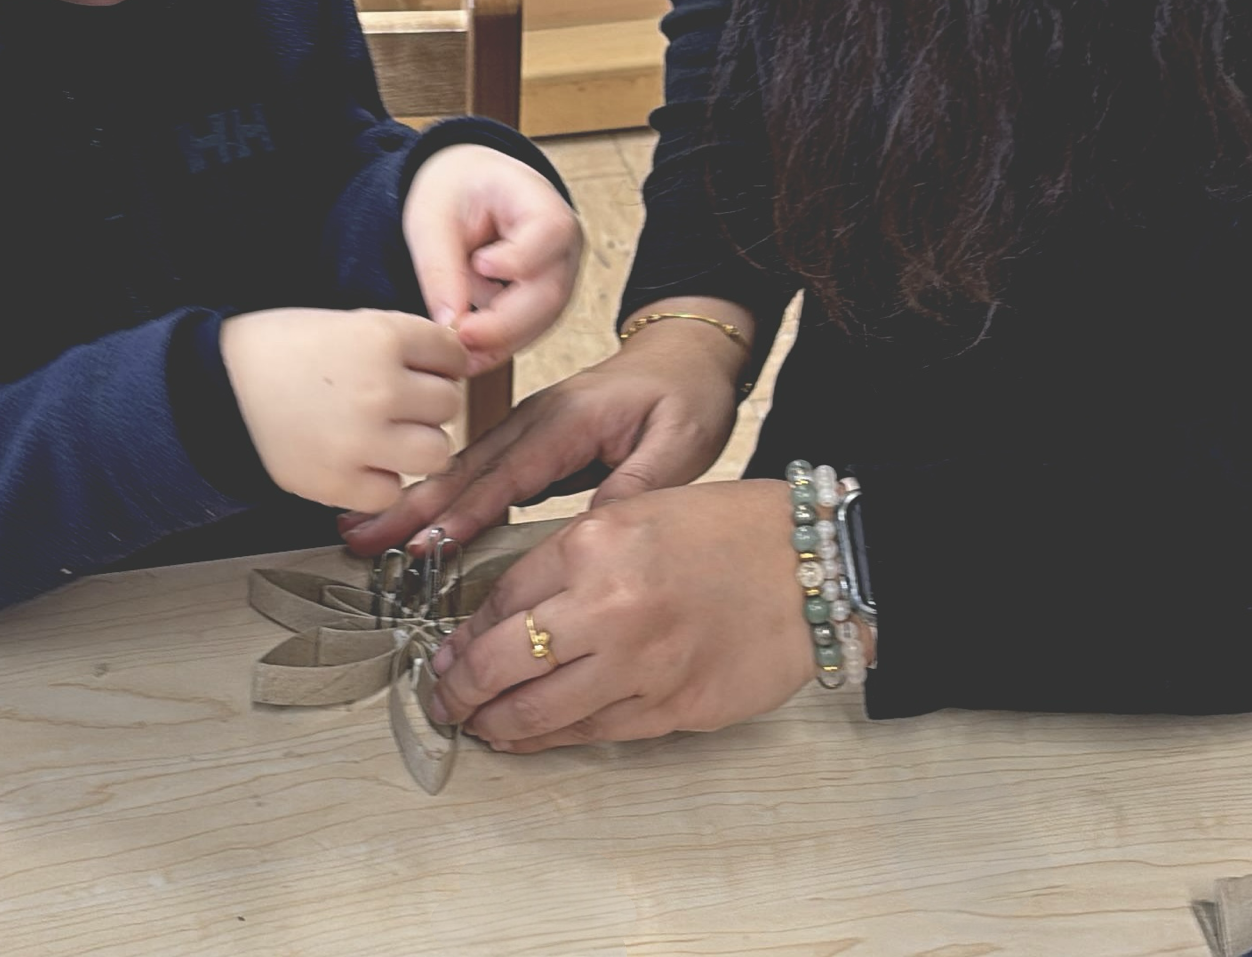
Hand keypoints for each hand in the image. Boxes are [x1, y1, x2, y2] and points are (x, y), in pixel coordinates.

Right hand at [220, 306, 465, 512]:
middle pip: (448, 403)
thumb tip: (452, 360)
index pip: (451, 353)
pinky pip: (392, 492)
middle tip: (398, 402)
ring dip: (416, 445)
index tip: (425, 366)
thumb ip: (400, 340)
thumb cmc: (277, 349)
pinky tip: (358, 461)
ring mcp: (361, 440)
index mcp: (381, 337)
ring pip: (436, 452)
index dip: (440, 360)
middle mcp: (380, 389)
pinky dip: (379, 481)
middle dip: (427, 402)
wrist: (216, 387)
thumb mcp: (345, 322)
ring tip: (386, 436)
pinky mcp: (338, 483)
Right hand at [338, 310, 745, 555]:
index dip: (461, 513)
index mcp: (567, 419)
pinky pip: (482, 468)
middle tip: (359, 536)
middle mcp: (538, 417)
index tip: (419, 545)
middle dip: (411, 504)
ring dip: (416, 498)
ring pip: (465, 467)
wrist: (690, 353)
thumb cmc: (689, 395)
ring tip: (365, 529)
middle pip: (465, 468)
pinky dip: (444, 492)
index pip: (505, 474)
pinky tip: (417, 517)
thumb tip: (589, 536)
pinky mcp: (533, 435)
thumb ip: (636, 486)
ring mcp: (531, 423)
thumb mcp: (680, 443)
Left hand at [402, 144, 582, 374]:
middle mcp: (562, 245)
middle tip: (461, 334)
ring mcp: (558, 277)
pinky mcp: (542, 303)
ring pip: (542, 321)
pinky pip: (528, 331)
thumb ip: (440, 267)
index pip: (550, 232)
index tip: (480, 265)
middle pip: (549, 291)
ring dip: (500, 341)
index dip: (519, 256)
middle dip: (505, 321)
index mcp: (542, 202)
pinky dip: (498, 346)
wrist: (465, 193)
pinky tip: (467, 355)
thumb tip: (449, 322)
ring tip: (458, 353)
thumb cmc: (455, 193)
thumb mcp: (433, 217)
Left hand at [425, 480, 817, 747]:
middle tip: (441, 698)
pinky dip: (551, 739)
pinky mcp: (673, 708)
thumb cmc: (727, 531)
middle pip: (502, 662)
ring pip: (540, 712)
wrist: (810, 567)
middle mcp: (610, 606)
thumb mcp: (636, 512)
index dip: (465, 634)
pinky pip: (593, 732)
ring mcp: (642, 665)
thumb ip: (571, 557)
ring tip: (477, 724)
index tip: (448, 651)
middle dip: (458, 688)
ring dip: (496, 724)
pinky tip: (531, 737)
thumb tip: (507, 614)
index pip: (502, 598)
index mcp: (595, 543)